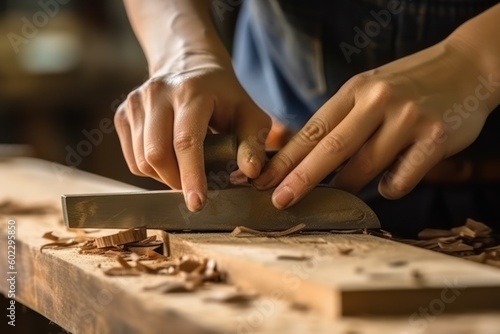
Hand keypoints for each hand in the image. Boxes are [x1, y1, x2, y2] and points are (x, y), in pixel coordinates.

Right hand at [115, 59, 270, 211]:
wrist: (188, 62)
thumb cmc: (223, 94)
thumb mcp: (249, 113)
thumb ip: (253, 143)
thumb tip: (250, 173)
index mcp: (191, 91)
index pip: (186, 141)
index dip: (191, 175)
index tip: (197, 203)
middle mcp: (158, 93)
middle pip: (156, 154)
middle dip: (176, 181)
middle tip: (196, 188)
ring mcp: (136, 102)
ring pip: (141, 160)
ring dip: (164, 177)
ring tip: (185, 171)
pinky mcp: (124, 114)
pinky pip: (132, 159)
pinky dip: (151, 170)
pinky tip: (170, 160)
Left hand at [253, 40, 498, 208]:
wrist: (468, 68)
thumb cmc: (406, 87)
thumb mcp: (367, 89)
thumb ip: (339, 119)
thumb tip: (297, 153)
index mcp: (355, 89)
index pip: (313, 129)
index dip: (286, 158)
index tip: (263, 180)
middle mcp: (378, 101)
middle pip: (332, 149)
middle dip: (301, 179)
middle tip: (279, 201)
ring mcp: (408, 119)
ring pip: (365, 169)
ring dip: (349, 186)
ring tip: (344, 189)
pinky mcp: (435, 138)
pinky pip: (400, 179)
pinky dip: (389, 189)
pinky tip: (390, 182)